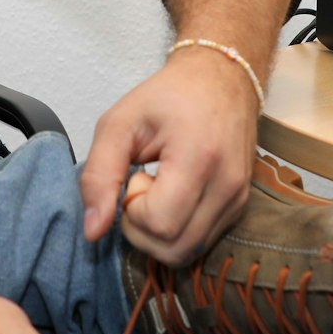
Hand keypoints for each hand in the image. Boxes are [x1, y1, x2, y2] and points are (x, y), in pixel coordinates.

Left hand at [78, 48, 259, 265]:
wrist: (221, 79)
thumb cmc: (169, 96)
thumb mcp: (120, 122)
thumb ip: (99, 175)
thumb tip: (92, 231)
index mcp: (199, 157)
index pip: (160, 223)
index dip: (133, 211)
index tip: (134, 176)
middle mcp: (227, 185)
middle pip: (174, 249)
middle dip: (142, 228)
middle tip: (142, 186)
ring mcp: (238, 199)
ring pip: (188, 253)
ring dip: (159, 232)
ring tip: (158, 190)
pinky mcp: (240, 207)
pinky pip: (201, 243)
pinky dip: (177, 230)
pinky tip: (174, 196)